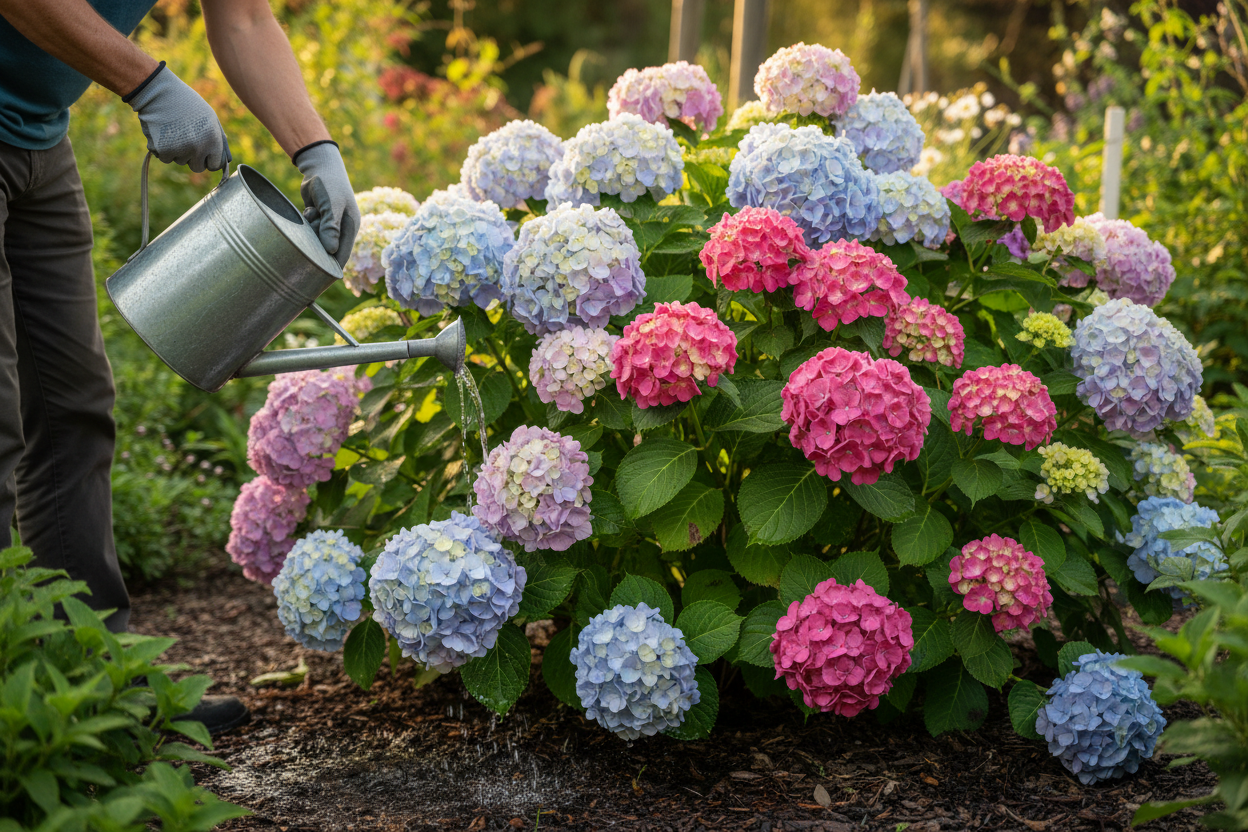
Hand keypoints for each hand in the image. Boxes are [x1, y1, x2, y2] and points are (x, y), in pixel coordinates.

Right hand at [126, 62, 229, 172]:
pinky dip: (163, 150)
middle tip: (186, 140)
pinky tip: (163, 133)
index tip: (203, 154)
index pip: (215, 165)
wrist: (159, 93)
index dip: (208, 159)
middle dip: (192, 158)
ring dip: (177, 151)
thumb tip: (225, 160)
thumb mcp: (210, 118)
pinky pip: (165, 158)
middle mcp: (199, 148)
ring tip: (174, 131)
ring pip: (180, 162)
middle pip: (197, 167)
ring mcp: (181, 150)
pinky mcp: (164, 150)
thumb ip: (218, 139)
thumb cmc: (187, 104)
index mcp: (213, 140)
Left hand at [294, 141, 359, 267]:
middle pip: (327, 250)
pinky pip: (309, 230)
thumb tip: (331, 251)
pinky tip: (309, 210)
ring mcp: (329, 224)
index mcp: (350, 228)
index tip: (318, 283)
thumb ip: (330, 226)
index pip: (342, 256)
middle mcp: (341, 229)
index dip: (331, 269)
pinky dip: (306, 224)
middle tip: (308, 240)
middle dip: (316, 247)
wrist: (319, 164)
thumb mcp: (331, 203)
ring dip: (310, 232)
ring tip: (313, 214)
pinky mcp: (318, 219)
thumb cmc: (329, 182)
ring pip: (315, 240)